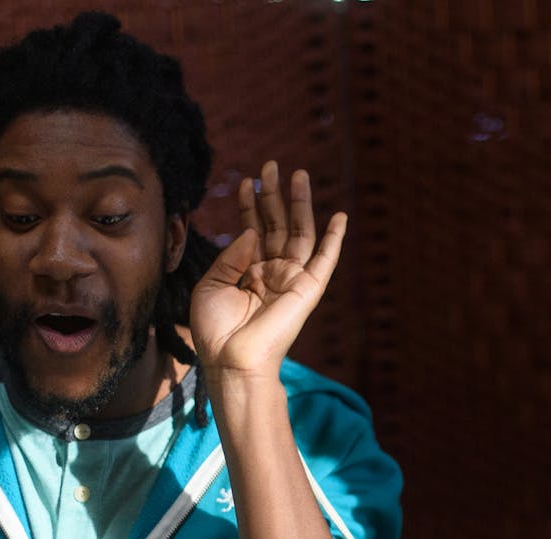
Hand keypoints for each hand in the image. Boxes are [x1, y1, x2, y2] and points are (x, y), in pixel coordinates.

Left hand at [189, 161, 345, 386]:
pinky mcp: (307, 290)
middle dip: (274, 195)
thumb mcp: (211, 285)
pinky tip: (340, 217)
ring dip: (300, 203)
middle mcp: (272, 273)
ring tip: (298, 173)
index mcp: (249, 272)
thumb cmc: (216, 331)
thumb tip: (251, 231)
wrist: (232, 361)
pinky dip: (334, 239)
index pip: (252, 230)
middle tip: (271, 165)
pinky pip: (325, 261)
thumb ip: (231, 256)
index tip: (247, 181)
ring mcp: (291, 280)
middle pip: (277, 225)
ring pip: (300, 233)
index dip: (250, 205)